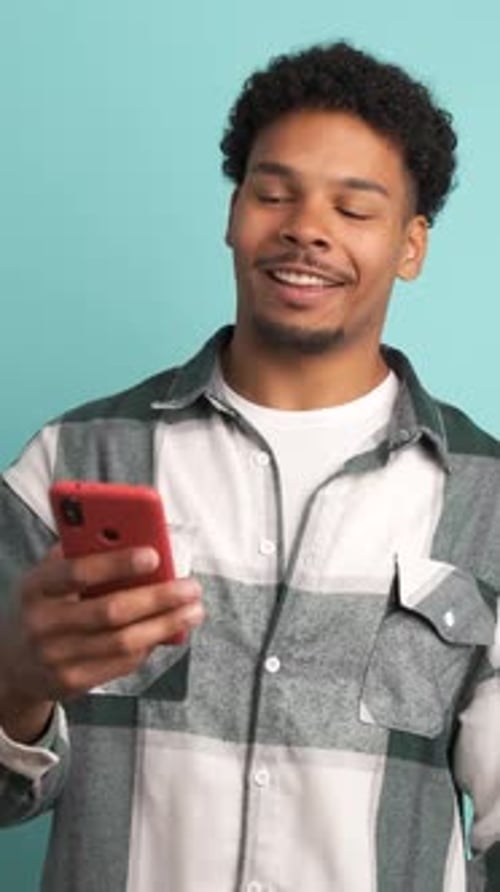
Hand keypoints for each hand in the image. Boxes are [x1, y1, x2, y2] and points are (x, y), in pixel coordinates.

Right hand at [0, 545, 203, 741]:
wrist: (11, 663)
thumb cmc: (44, 606)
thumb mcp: (49, 575)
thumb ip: (83, 554)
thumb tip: (138, 537)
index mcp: (37, 587)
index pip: (78, 572)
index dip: (117, 564)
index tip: (154, 555)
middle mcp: (43, 623)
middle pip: (111, 611)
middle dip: (157, 598)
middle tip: (190, 587)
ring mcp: (56, 657)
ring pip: (124, 641)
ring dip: (165, 625)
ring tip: (193, 610)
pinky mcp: (73, 682)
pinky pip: (122, 663)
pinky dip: (150, 644)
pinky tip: (169, 630)